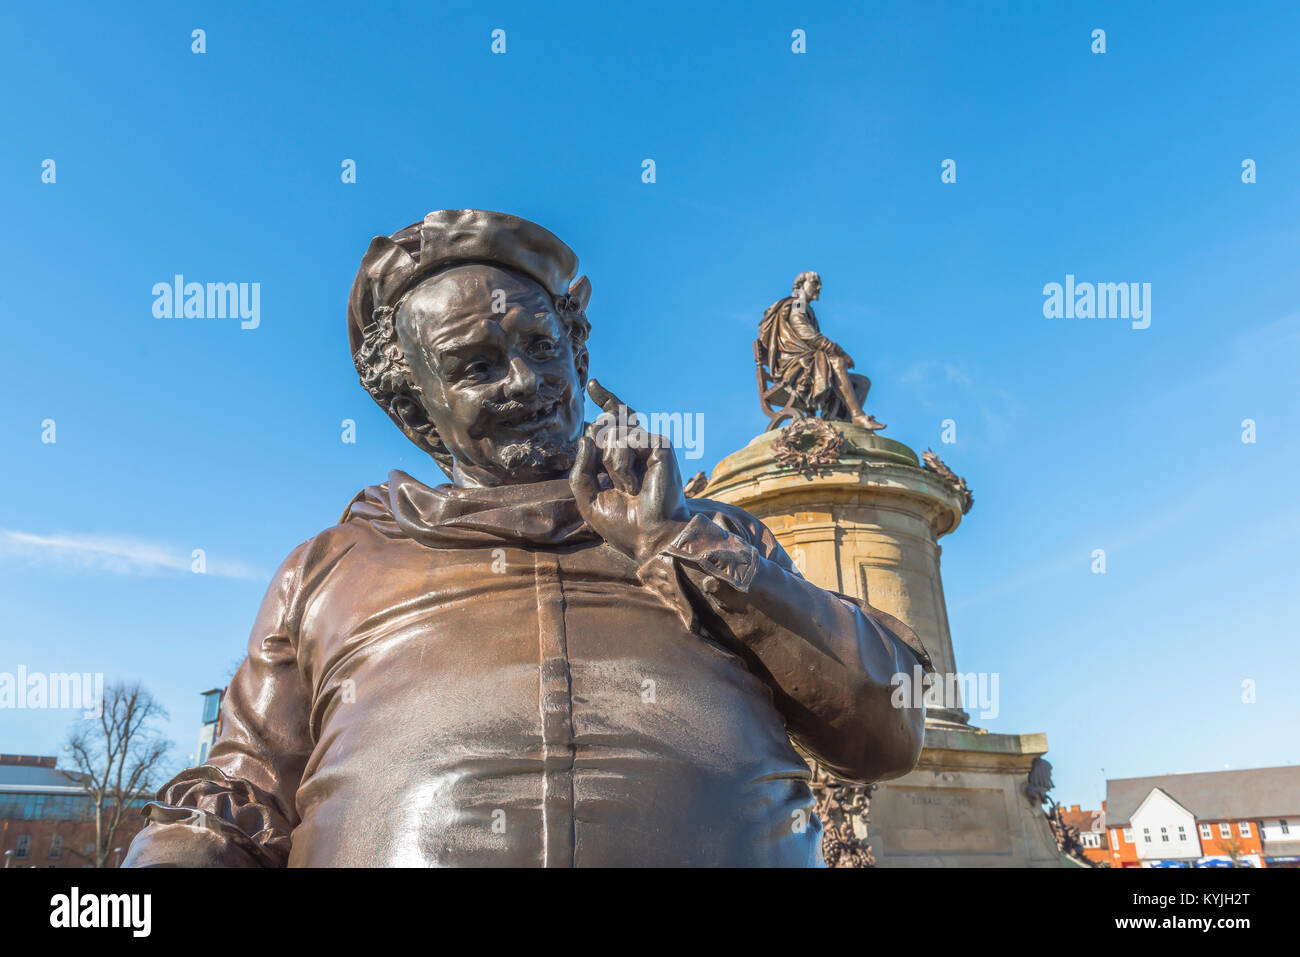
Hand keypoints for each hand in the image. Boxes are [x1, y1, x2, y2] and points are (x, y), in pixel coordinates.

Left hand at [569, 378, 690, 564]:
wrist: (649, 536)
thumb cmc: (622, 522)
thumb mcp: (588, 496)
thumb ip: (581, 467)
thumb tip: (585, 436)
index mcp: (622, 457)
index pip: (612, 422)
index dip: (605, 400)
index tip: (593, 385)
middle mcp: (637, 447)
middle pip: (602, 424)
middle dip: (597, 453)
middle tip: (616, 484)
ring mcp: (648, 444)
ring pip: (610, 432)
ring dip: (611, 466)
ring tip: (629, 489)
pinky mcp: (659, 444)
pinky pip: (625, 439)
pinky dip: (622, 466)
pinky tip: (636, 485)